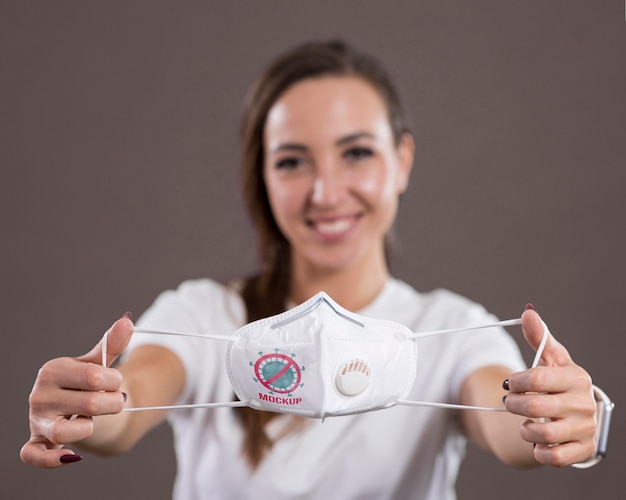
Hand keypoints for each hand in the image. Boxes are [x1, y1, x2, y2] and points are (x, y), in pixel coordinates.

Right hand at [20, 313, 133, 467]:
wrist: (80, 407)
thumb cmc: (88, 382)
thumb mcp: (99, 362)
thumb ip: (112, 344)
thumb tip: (126, 321)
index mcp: (53, 370)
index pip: (93, 377)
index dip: (114, 382)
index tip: (115, 382)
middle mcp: (39, 395)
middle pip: (88, 404)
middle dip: (112, 404)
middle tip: (114, 401)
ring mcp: (37, 420)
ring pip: (66, 431)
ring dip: (89, 428)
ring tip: (92, 420)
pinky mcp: (37, 442)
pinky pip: (34, 455)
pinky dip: (50, 459)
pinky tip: (72, 456)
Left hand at [504, 305, 596, 465]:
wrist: (571, 414)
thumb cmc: (557, 382)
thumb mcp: (550, 359)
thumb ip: (538, 337)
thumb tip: (529, 311)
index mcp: (576, 377)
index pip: (535, 378)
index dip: (515, 382)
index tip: (509, 384)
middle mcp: (584, 404)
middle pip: (536, 406)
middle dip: (514, 404)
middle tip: (509, 402)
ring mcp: (584, 429)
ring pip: (544, 434)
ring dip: (525, 428)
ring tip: (523, 422)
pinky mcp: (581, 451)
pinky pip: (554, 457)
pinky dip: (538, 450)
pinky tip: (535, 440)